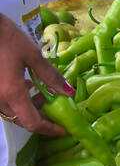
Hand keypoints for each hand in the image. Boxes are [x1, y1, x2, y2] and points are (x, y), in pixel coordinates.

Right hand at [0, 14, 71, 135]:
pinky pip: (2, 100)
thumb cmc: (3, 36)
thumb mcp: (32, 55)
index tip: (62, 128)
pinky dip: (16, 98)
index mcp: (12, 93)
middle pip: (21, 119)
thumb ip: (50, 75)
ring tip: (40, 91)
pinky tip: (23, 83)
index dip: (49, 129)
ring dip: (28, 107)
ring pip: (11, 111)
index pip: (33, 123)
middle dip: (40, 117)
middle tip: (54, 106)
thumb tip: (68, 91)